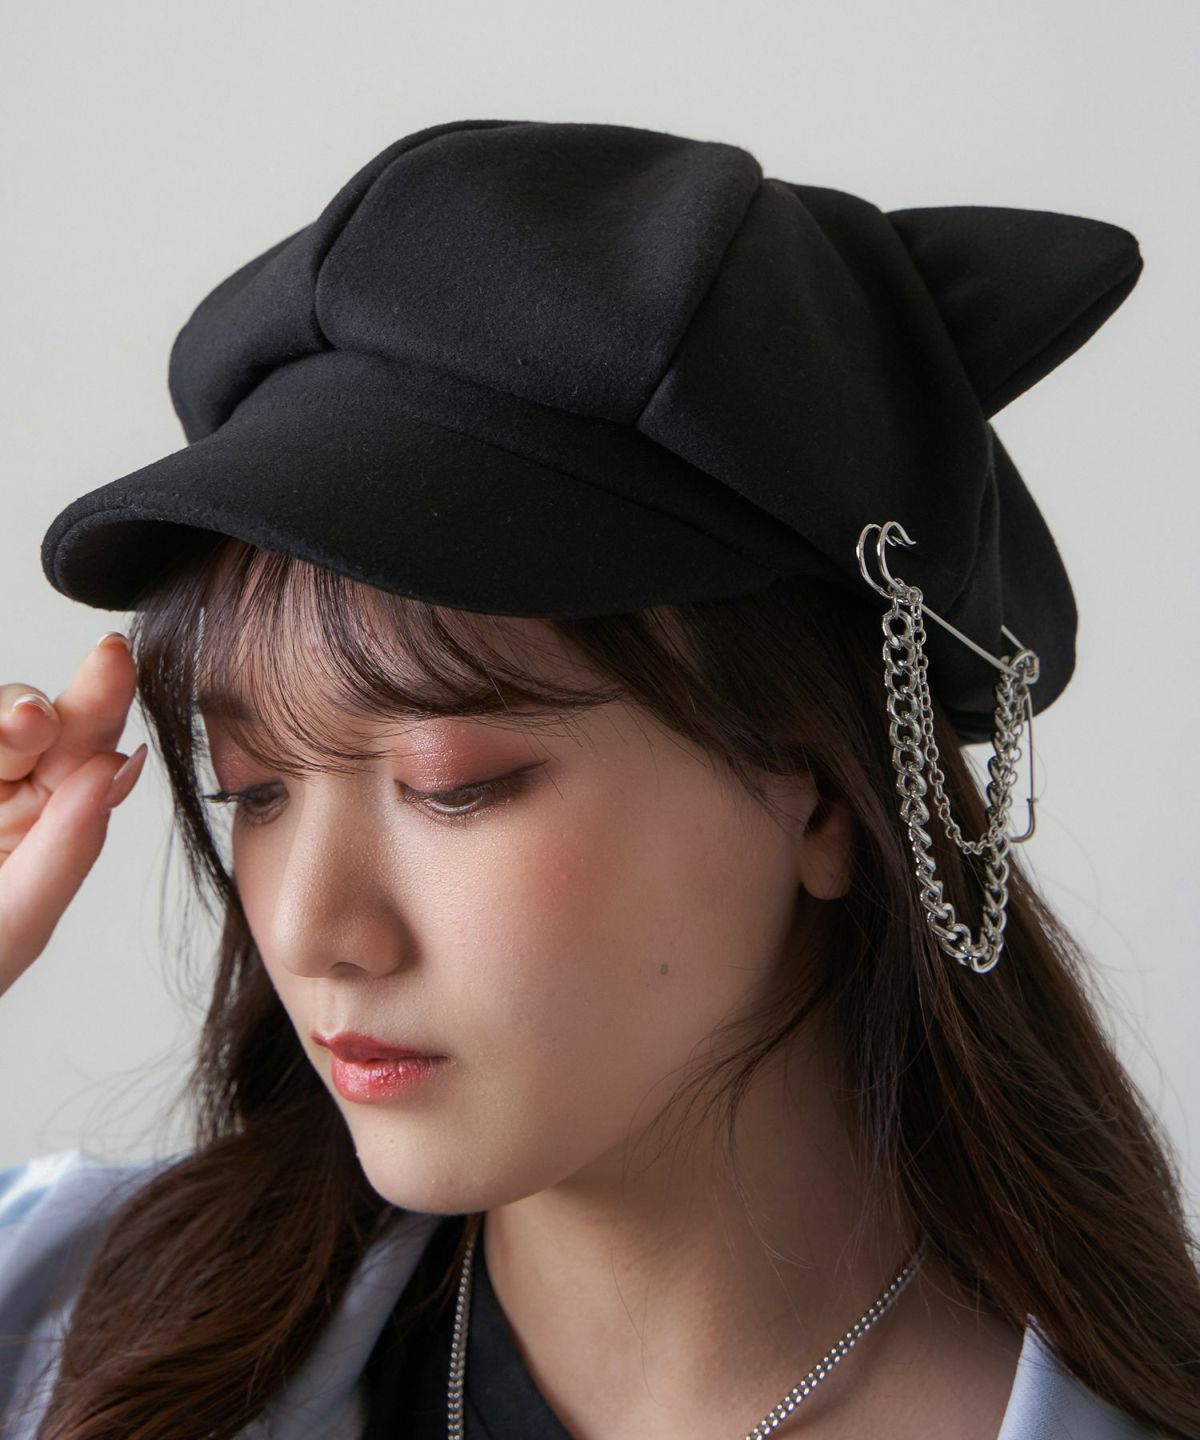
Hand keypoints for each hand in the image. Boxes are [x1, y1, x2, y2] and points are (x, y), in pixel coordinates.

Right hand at [0, 632, 147, 1000]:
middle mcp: (2, 787)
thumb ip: (69, 845)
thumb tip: (120, 765)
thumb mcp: (20, 917)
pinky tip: (2, 749)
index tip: (116, 655)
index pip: (84, 749)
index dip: (102, 697)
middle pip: (25, 717)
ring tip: (13, 737)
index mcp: (48, 819)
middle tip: (32, 723)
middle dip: (33, 711)